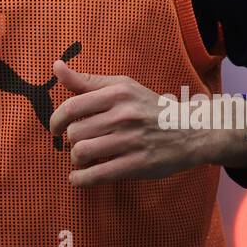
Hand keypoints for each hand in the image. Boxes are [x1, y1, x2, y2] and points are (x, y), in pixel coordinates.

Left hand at [48, 58, 210, 186]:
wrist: (191, 130)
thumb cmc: (149, 107)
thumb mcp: (122, 86)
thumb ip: (87, 81)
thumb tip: (56, 66)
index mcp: (117, 93)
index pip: (72, 107)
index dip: (56, 120)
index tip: (55, 128)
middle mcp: (124, 115)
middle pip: (75, 132)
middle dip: (71, 141)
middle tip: (79, 142)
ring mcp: (131, 141)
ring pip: (83, 153)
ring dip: (76, 159)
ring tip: (83, 158)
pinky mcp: (137, 165)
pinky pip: (98, 175)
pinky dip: (81, 179)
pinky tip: (77, 178)